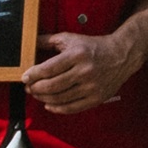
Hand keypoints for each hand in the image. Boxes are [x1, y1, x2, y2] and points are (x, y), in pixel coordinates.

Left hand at [24, 31, 140, 113]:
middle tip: (29, 87)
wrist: (122, 55)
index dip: (32, 75)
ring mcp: (92, 86)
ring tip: (37, 94)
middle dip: (35, 88)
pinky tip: (49, 104)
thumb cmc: (94, 46)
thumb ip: (49, 40)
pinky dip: (57, 108)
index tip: (25, 78)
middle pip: (52, 86)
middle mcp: (85, 71)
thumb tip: (29, 43)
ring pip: (60, 98)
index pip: (48, 69)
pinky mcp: (97, 97)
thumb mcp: (71, 39)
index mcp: (77, 55)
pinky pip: (72, 108)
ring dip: (43, 98)